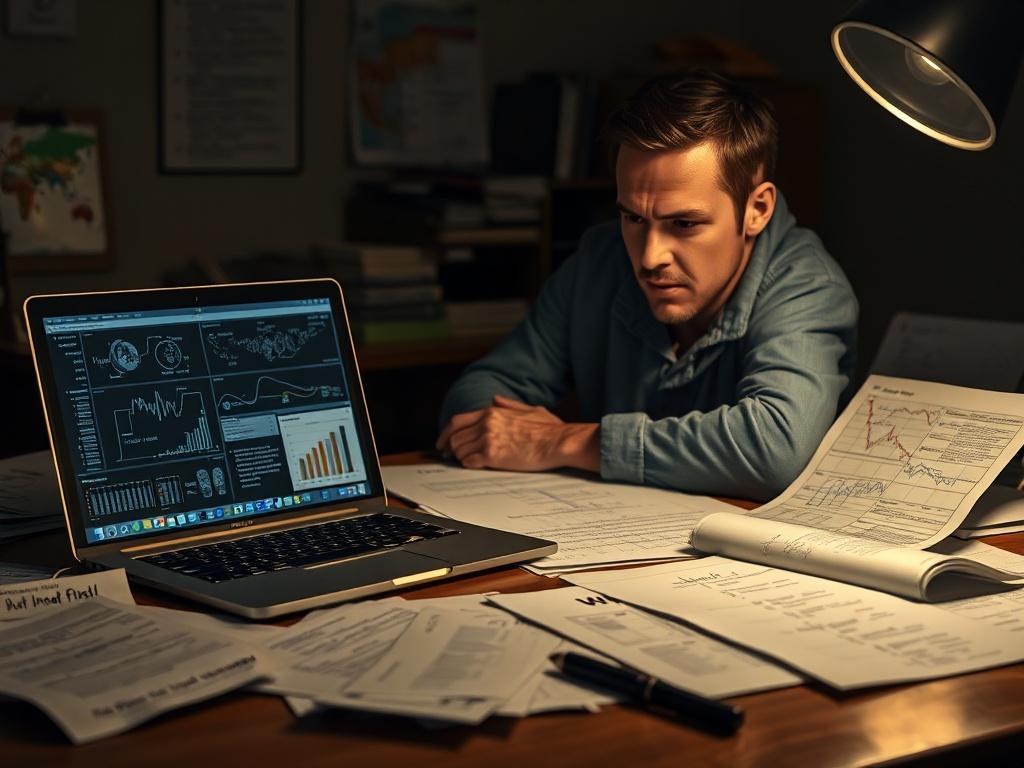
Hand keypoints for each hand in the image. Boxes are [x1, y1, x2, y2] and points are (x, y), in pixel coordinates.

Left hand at [436, 396, 598, 471]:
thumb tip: (494, 399)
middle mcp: (486, 423)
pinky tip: (477, 466)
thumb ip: (508, 404)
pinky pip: (469, 462)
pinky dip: (469, 465)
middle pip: (455, 437)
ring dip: (461, 458)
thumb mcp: (529, 409)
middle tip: (451, 457)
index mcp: (492, 412)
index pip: (458, 421)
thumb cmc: (549, 429)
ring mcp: (488, 439)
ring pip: (459, 451)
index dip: (445, 433)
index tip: (442, 442)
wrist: (558, 442)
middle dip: (451, 448)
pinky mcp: (492, 455)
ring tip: (469, 462)